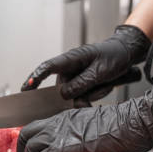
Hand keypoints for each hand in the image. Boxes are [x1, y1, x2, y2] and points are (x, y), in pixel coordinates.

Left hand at [17, 80, 152, 151]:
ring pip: (30, 148)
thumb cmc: (122, 126)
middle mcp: (58, 122)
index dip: (29, 142)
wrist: (132, 123)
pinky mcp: (65, 146)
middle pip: (26, 135)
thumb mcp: (93, 128)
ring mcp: (60, 132)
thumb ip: (79, 137)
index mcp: (65, 117)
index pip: (36, 127)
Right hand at [21, 25, 150, 99]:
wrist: (126, 54)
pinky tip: (104, 86)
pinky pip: (82, 97)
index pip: (48, 67)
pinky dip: (93, 96)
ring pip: (74, 96)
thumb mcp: (100, 70)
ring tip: (105, 83)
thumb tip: (64, 94)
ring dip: (91, 95)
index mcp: (71, 58)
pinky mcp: (80, 83)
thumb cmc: (114, 56)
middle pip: (63, 89)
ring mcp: (74, 77)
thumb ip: (82, 83)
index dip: (35, 78)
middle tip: (98, 90)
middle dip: (79, 96)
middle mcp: (69, 69)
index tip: (26, 89)